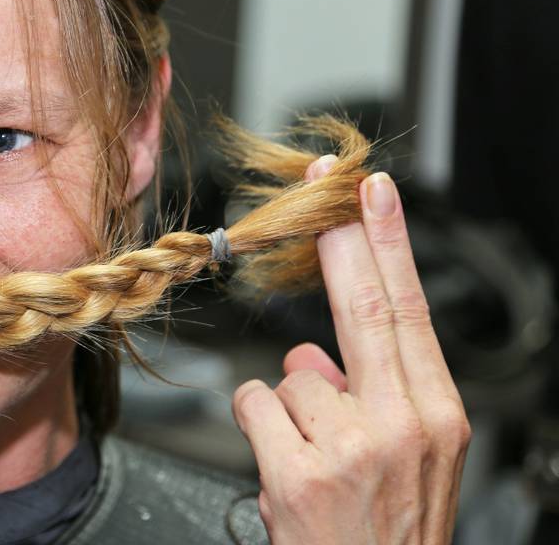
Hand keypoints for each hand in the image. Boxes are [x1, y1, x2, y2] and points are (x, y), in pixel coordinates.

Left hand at [232, 155, 471, 543]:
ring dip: (286, 407)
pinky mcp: (301, 472)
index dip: (388, 243)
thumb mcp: (401, 462)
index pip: (410, 310)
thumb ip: (365, 398)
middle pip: (363, 307)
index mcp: (436, 415)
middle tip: (325, 183)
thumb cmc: (386, 533)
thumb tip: (308, 356)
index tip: (372, 192)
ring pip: (290, 376)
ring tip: (310, 461)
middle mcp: (404, 425)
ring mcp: (353, 448)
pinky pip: (256, 407)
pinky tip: (283, 470)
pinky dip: (259, 428)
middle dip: (339, 238)